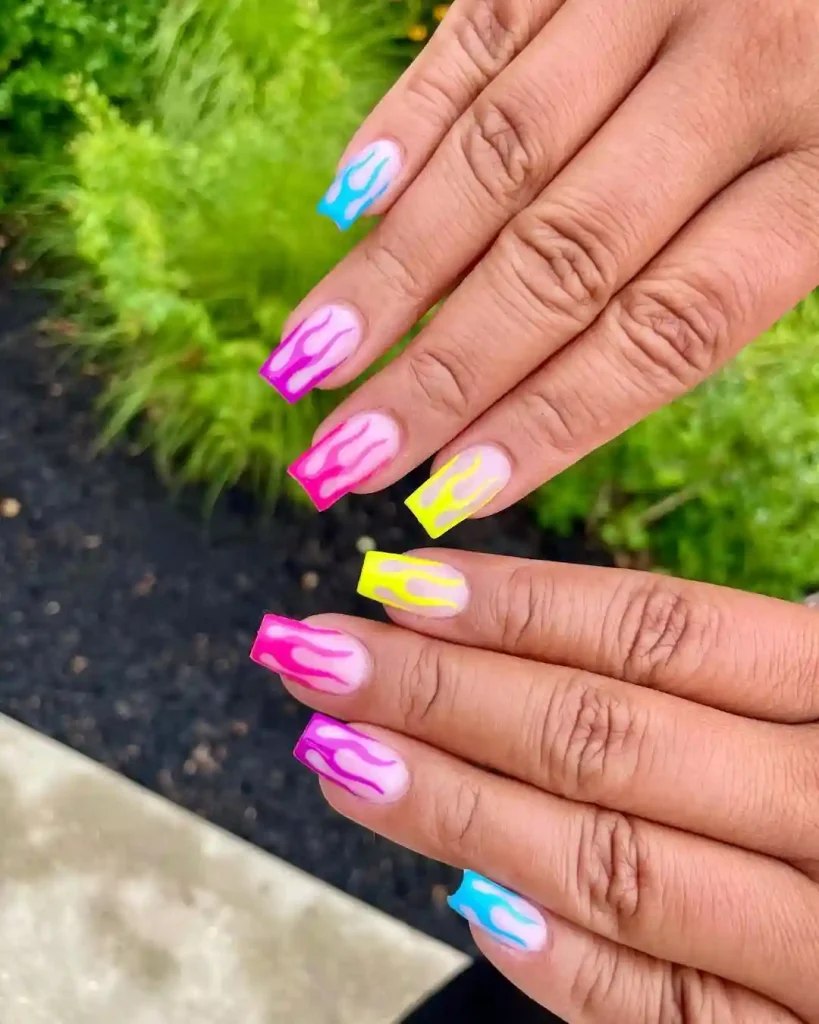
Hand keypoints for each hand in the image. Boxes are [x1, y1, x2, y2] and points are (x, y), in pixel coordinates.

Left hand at [252, 552, 818, 1020]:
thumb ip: (751, 671)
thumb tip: (557, 639)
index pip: (659, 629)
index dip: (515, 605)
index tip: (399, 584)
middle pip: (605, 735)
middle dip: (441, 692)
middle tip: (317, 654)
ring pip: (614, 863)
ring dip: (456, 811)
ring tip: (342, 757)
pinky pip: (677, 1012)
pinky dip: (571, 964)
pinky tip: (469, 904)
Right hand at [267, 0, 818, 535]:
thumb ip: (736, 274)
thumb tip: (549, 400)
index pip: (664, 330)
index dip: (550, 421)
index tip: (454, 489)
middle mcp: (743, 73)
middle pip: (561, 261)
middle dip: (443, 372)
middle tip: (350, 454)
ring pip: (501, 159)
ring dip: (395, 270)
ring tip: (312, 358)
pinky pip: (481, 33)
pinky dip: (407, 125)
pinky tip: (345, 207)